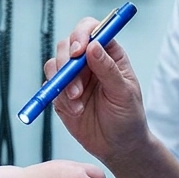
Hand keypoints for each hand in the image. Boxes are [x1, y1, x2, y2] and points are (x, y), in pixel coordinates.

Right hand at [48, 19, 150, 165]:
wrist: (118, 147)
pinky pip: (50, 88)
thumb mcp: (124, 93)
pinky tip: (75, 111)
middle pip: (67, 45)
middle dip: (67, 64)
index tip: (78, 51)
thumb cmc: (128, 117)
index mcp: (109, 54)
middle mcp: (89, 61)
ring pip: (54, 65)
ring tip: (77, 103)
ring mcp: (73, 77)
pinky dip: (58, 98)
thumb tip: (93, 45)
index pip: (92, 30)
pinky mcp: (61, 94)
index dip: (81, 34)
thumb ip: (108, 69)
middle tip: (76, 87)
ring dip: (62, 83)